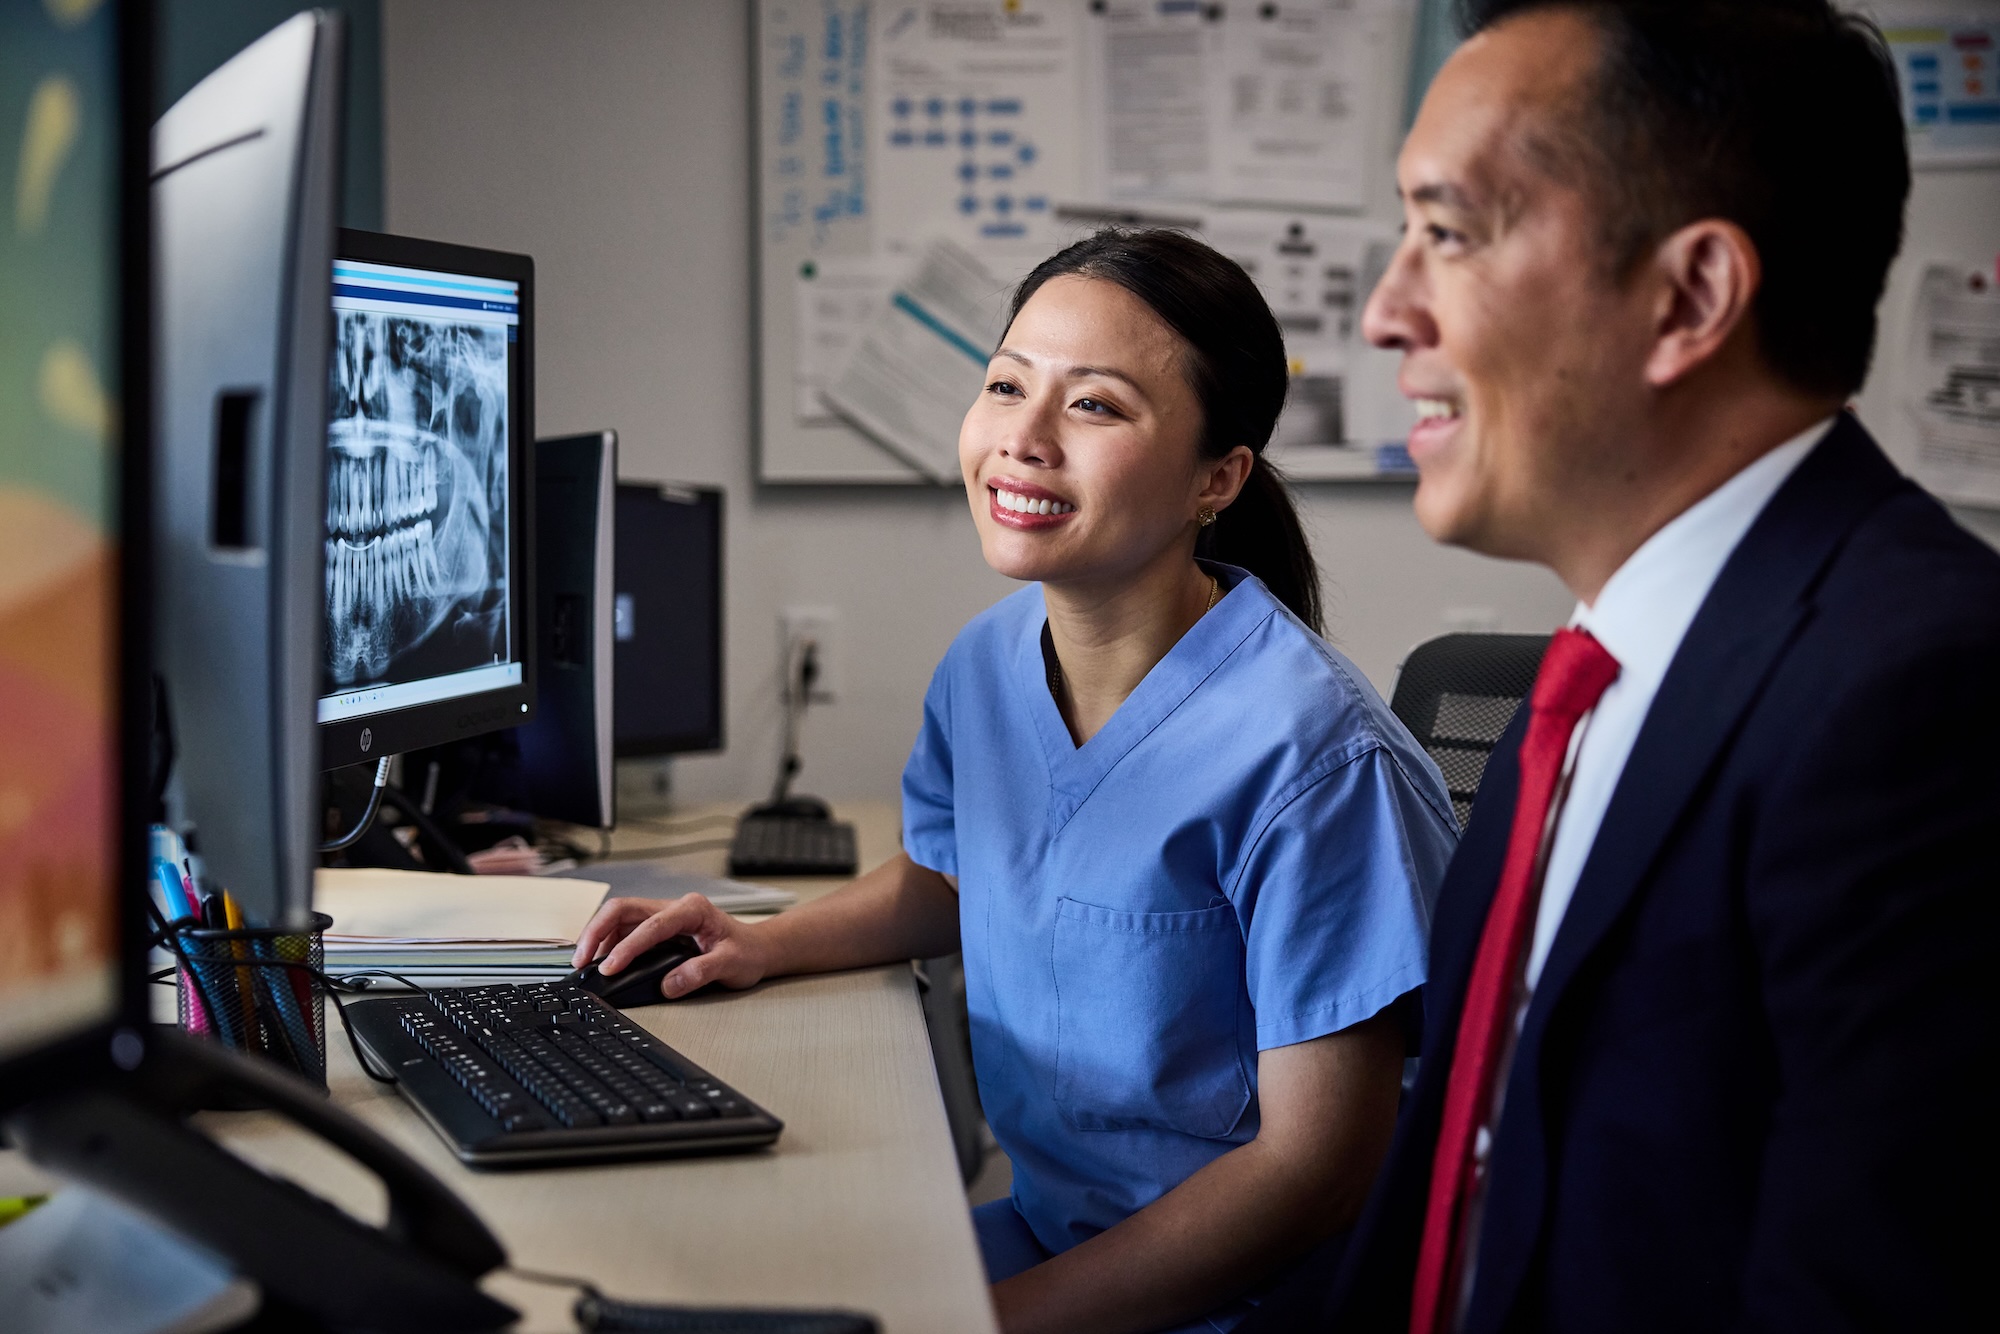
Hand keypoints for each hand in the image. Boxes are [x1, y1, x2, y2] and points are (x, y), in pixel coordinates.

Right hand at [570, 894, 776, 998]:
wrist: (757, 949)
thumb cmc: (747, 952)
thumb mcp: (731, 964)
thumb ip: (700, 973)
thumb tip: (668, 985)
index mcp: (693, 909)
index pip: (651, 925)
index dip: (627, 947)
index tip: (609, 967)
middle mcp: (675, 907)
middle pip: (623, 909)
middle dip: (597, 931)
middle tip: (581, 960)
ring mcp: (664, 915)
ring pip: (620, 917)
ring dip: (598, 936)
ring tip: (583, 962)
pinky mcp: (658, 928)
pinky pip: (626, 929)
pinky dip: (608, 942)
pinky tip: (600, 960)